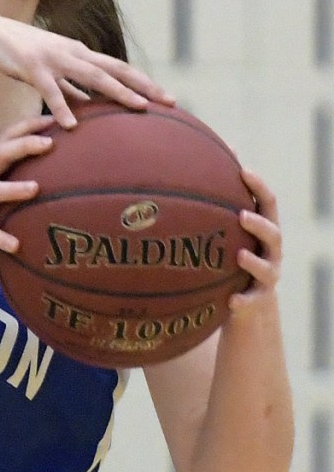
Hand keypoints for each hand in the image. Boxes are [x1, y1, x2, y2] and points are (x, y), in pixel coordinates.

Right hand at [0, 10, 174, 127]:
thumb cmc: (15, 54)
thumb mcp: (48, 72)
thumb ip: (68, 89)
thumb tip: (88, 107)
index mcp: (78, 54)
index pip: (119, 68)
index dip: (144, 82)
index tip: (167, 98)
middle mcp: (72, 53)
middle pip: (116, 69)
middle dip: (145, 86)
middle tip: (170, 101)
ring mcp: (53, 58)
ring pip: (92, 76)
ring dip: (118, 92)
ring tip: (138, 108)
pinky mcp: (31, 66)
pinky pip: (50, 90)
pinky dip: (62, 106)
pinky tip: (70, 125)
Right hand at [0, 116, 54, 258]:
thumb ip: (1, 176)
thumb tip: (41, 173)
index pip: (7, 138)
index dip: (29, 126)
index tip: (55, 118)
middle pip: (0, 154)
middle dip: (25, 146)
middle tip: (51, 142)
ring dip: (13, 189)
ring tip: (36, 188)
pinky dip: (0, 237)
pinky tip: (16, 245)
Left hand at [229, 168, 281, 314]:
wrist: (249, 307)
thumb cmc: (233, 260)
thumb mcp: (229, 234)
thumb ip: (218, 205)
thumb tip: (198, 164)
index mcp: (262, 232)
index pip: (267, 205)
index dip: (258, 187)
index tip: (243, 171)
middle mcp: (269, 252)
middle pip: (273, 235)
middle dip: (260, 224)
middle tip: (241, 215)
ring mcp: (266, 277)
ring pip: (267, 269)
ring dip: (254, 262)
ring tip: (240, 255)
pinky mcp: (257, 302)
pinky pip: (252, 302)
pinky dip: (243, 301)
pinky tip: (232, 301)